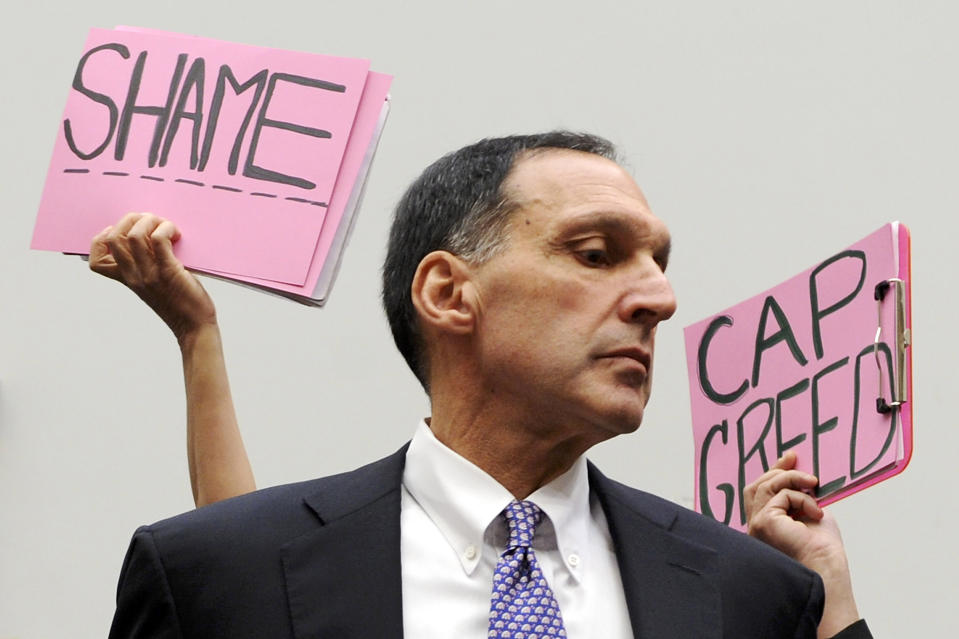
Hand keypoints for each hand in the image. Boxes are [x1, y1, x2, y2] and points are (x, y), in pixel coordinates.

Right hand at [89, 213, 216, 342]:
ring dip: (150, 221)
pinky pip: (158, 240)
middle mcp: (133, 276)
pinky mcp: (167, 271)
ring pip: (133, 235)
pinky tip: (176, 234)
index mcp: (127, 280)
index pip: (96, 261)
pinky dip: (166, 229)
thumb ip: (148, 266)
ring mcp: (148, 274)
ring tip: (166, 226)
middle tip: (152, 222)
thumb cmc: (180, 303)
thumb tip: (153, 237)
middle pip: (113, 238)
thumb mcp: (155, 285)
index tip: (120, 231)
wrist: (194, 327)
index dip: (100, 240)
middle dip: (130, 220)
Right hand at [745, 452, 859, 637]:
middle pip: (756, 486)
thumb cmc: (823, 551)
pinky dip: (802, 498)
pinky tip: (816, 512)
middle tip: (794, 457)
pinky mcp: (763, 522)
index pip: (761, 493)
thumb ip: (798, 497)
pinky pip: (781, 495)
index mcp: (765, 526)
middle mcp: (755, 526)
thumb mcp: (810, 514)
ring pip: (765, 486)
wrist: (827, 570)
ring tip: (814, 483)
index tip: (790, 459)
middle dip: (776, 469)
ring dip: (792, 479)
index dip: (773, 472)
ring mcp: (756, 524)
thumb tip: (800, 475)